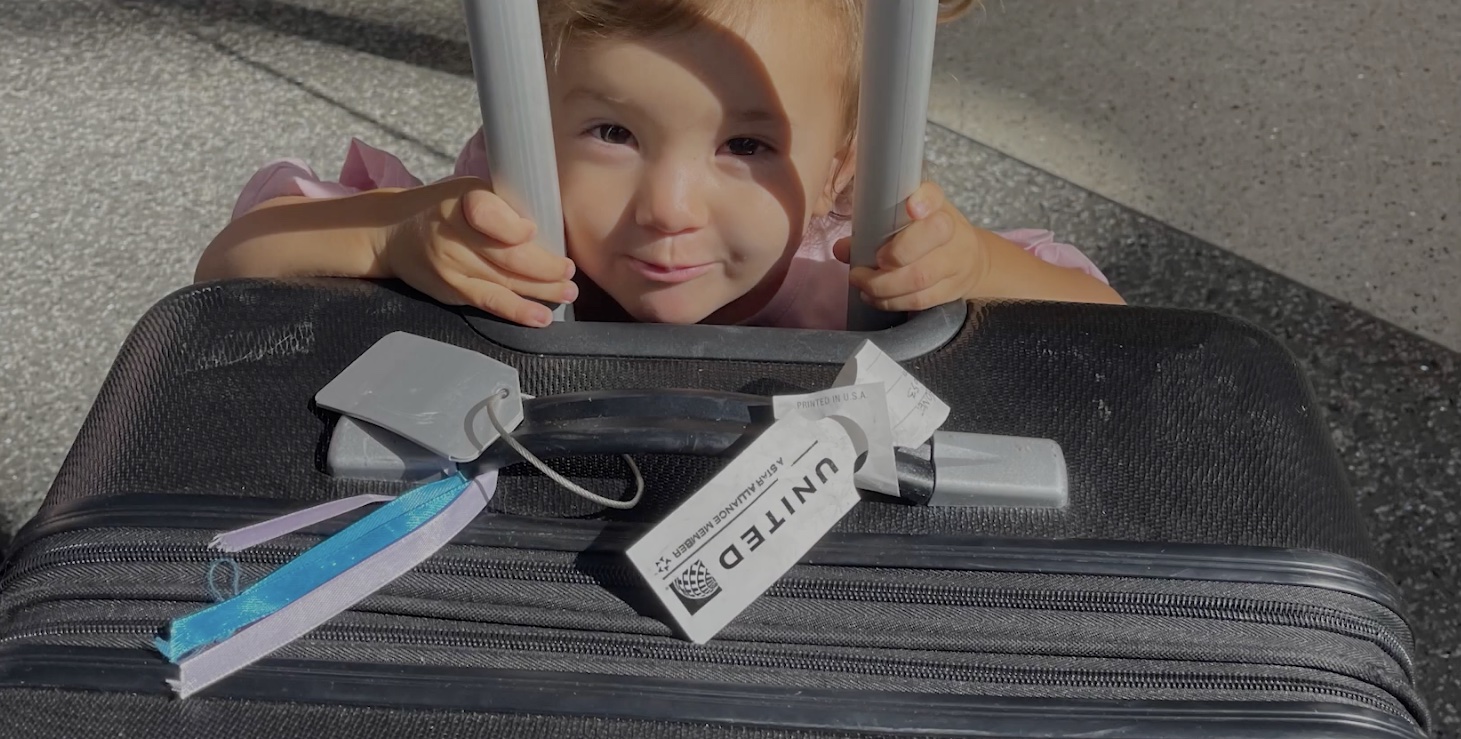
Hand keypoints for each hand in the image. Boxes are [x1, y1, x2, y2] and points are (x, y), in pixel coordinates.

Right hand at [378, 177, 576, 326]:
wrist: (393, 232)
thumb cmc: (446, 208)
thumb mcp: (470, 190)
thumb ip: (505, 204)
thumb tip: (552, 226)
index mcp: (463, 200)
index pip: (489, 215)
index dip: (515, 228)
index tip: (537, 231)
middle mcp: (453, 233)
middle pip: (506, 255)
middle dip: (545, 267)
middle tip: (570, 272)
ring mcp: (451, 265)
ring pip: (504, 281)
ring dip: (541, 291)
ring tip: (567, 293)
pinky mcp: (451, 290)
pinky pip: (489, 302)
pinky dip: (517, 311)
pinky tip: (539, 316)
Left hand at [833, 181, 985, 311]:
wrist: (971, 262)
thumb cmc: (926, 238)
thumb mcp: (903, 224)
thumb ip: (870, 231)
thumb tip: (840, 249)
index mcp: (936, 206)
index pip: (934, 195)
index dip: (924, 200)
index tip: (912, 208)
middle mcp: (951, 229)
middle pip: (933, 235)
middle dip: (896, 253)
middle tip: (872, 262)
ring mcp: (955, 261)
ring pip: (922, 275)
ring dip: (885, 285)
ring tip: (864, 286)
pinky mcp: (952, 289)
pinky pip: (921, 300)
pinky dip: (893, 302)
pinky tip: (876, 298)